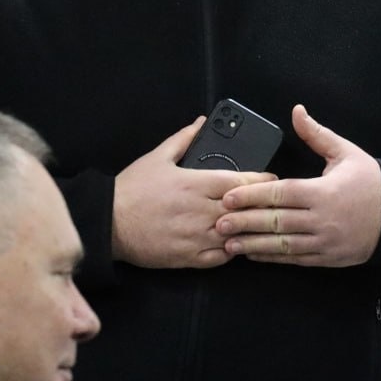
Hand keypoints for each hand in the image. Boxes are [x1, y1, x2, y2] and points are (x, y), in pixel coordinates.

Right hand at [112, 117, 276, 268]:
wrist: (108, 223)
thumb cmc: (132, 189)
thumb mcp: (157, 157)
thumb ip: (183, 139)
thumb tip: (201, 123)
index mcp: (195, 184)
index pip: (240, 183)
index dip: (260, 181)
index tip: (271, 179)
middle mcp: (200, 211)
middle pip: (244, 210)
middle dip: (259, 206)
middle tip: (271, 202)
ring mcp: (196, 237)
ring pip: (236, 235)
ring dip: (247, 229)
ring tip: (256, 224)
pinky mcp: (188, 258)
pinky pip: (221, 257)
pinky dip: (231, 250)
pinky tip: (234, 242)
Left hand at [215, 105, 380, 266]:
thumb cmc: (370, 181)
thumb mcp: (345, 152)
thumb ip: (316, 135)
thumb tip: (297, 111)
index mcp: (324, 191)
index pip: (281, 194)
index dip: (252, 195)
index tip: (228, 197)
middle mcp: (322, 219)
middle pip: (276, 222)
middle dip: (245, 223)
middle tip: (218, 223)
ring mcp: (324, 242)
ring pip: (283, 245)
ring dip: (254, 245)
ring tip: (229, 244)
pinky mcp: (327, 257)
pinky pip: (295, 259)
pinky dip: (273, 257)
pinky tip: (254, 254)